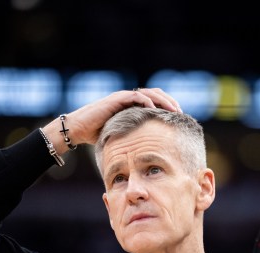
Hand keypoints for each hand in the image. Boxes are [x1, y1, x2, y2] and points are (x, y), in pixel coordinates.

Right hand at [42, 88, 180, 149]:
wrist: (78, 130)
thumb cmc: (98, 136)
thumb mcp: (123, 137)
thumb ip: (135, 137)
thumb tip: (151, 153)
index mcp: (133, 107)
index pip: (156, 101)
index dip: (169, 107)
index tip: (180, 118)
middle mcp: (130, 99)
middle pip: (156, 94)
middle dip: (170, 102)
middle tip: (181, 113)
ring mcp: (123, 97)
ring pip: (149, 93)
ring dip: (163, 100)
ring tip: (174, 110)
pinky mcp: (116, 99)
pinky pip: (135, 96)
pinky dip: (147, 101)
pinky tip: (155, 110)